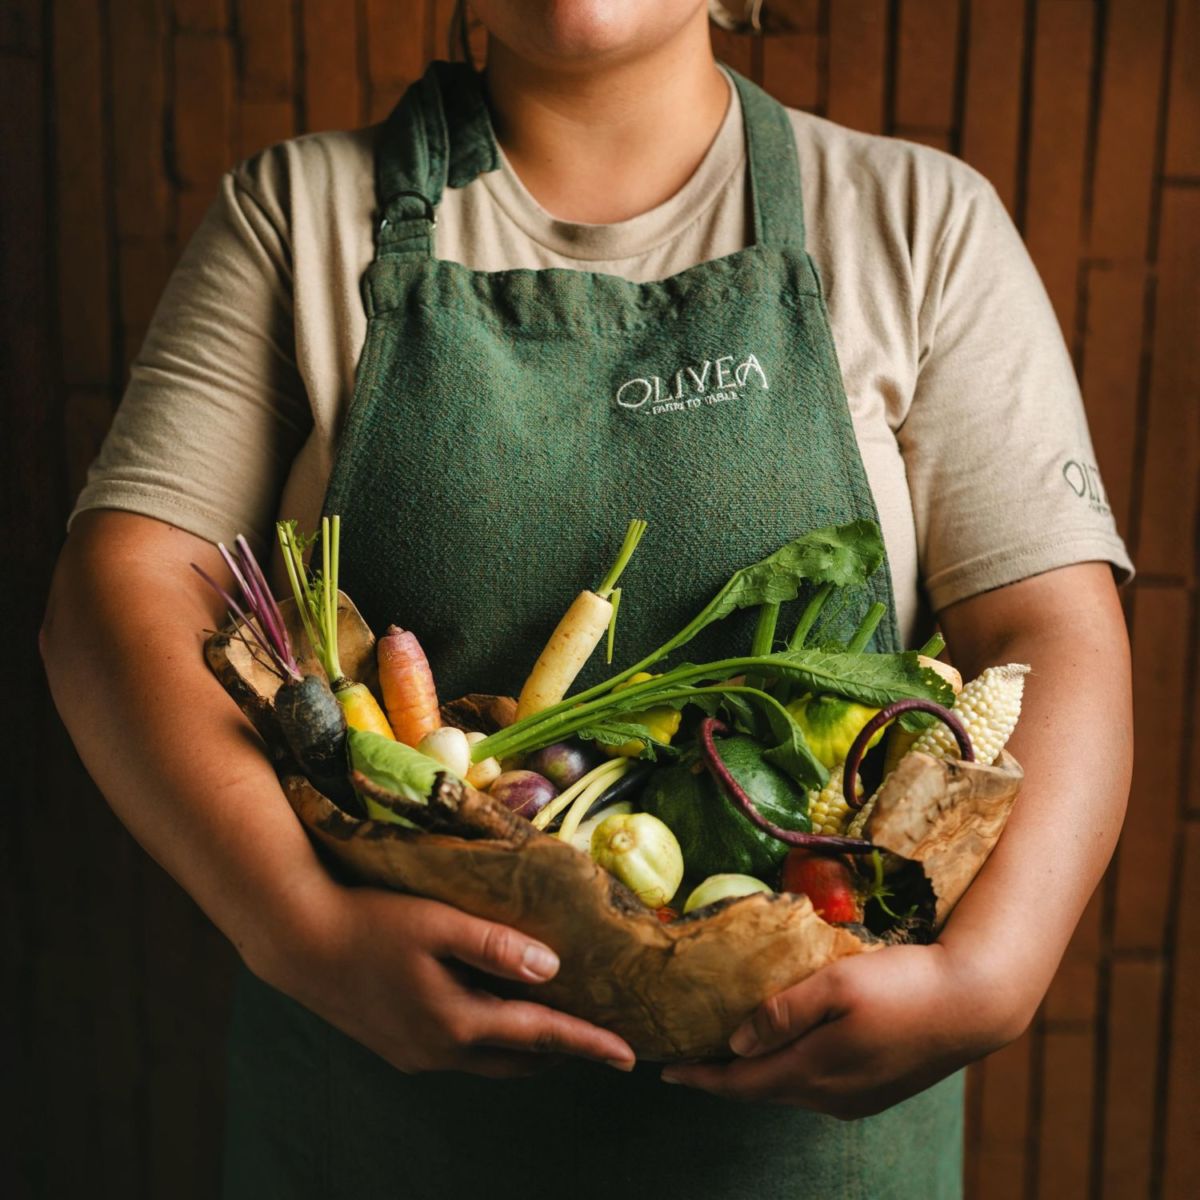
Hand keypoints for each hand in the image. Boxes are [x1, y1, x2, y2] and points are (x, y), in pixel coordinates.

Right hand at [256, 880, 636, 1078]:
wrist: (299, 941)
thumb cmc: (371, 922)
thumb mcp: (438, 923)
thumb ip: (496, 945)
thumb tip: (552, 969)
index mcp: (458, 1022)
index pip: (541, 1037)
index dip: (589, 1044)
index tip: (631, 1056)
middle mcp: (441, 1050)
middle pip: (519, 1060)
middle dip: (561, 1051)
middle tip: (598, 1034)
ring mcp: (416, 1055)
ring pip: (488, 1060)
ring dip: (525, 1047)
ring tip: (555, 1023)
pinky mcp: (398, 1047)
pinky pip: (460, 1052)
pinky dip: (491, 1039)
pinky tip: (493, 1012)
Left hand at [661, 942, 1025, 1117]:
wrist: (974, 1003)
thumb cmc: (902, 983)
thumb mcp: (835, 984)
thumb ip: (782, 1014)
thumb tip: (737, 1045)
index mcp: (814, 1071)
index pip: (741, 1083)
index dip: (701, 1077)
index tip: (666, 1069)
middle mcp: (830, 1096)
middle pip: (761, 1092)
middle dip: (723, 1078)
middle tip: (690, 1059)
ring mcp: (856, 1098)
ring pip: (789, 1091)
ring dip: (756, 1076)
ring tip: (729, 1055)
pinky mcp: (876, 1091)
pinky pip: (815, 1087)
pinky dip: (787, 1073)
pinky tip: (784, 1053)